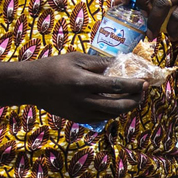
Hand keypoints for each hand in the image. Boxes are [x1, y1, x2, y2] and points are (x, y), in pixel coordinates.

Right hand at [22, 54, 150, 122]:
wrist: (32, 85)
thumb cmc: (55, 67)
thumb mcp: (77, 59)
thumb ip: (100, 63)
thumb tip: (122, 62)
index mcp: (84, 82)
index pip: (116, 86)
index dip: (134, 85)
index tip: (145, 82)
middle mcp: (83, 100)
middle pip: (118, 106)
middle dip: (134, 100)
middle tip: (142, 92)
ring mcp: (81, 112)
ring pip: (111, 115)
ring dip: (126, 107)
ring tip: (133, 97)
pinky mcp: (78, 119)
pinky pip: (102, 118)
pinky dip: (113, 112)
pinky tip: (117, 103)